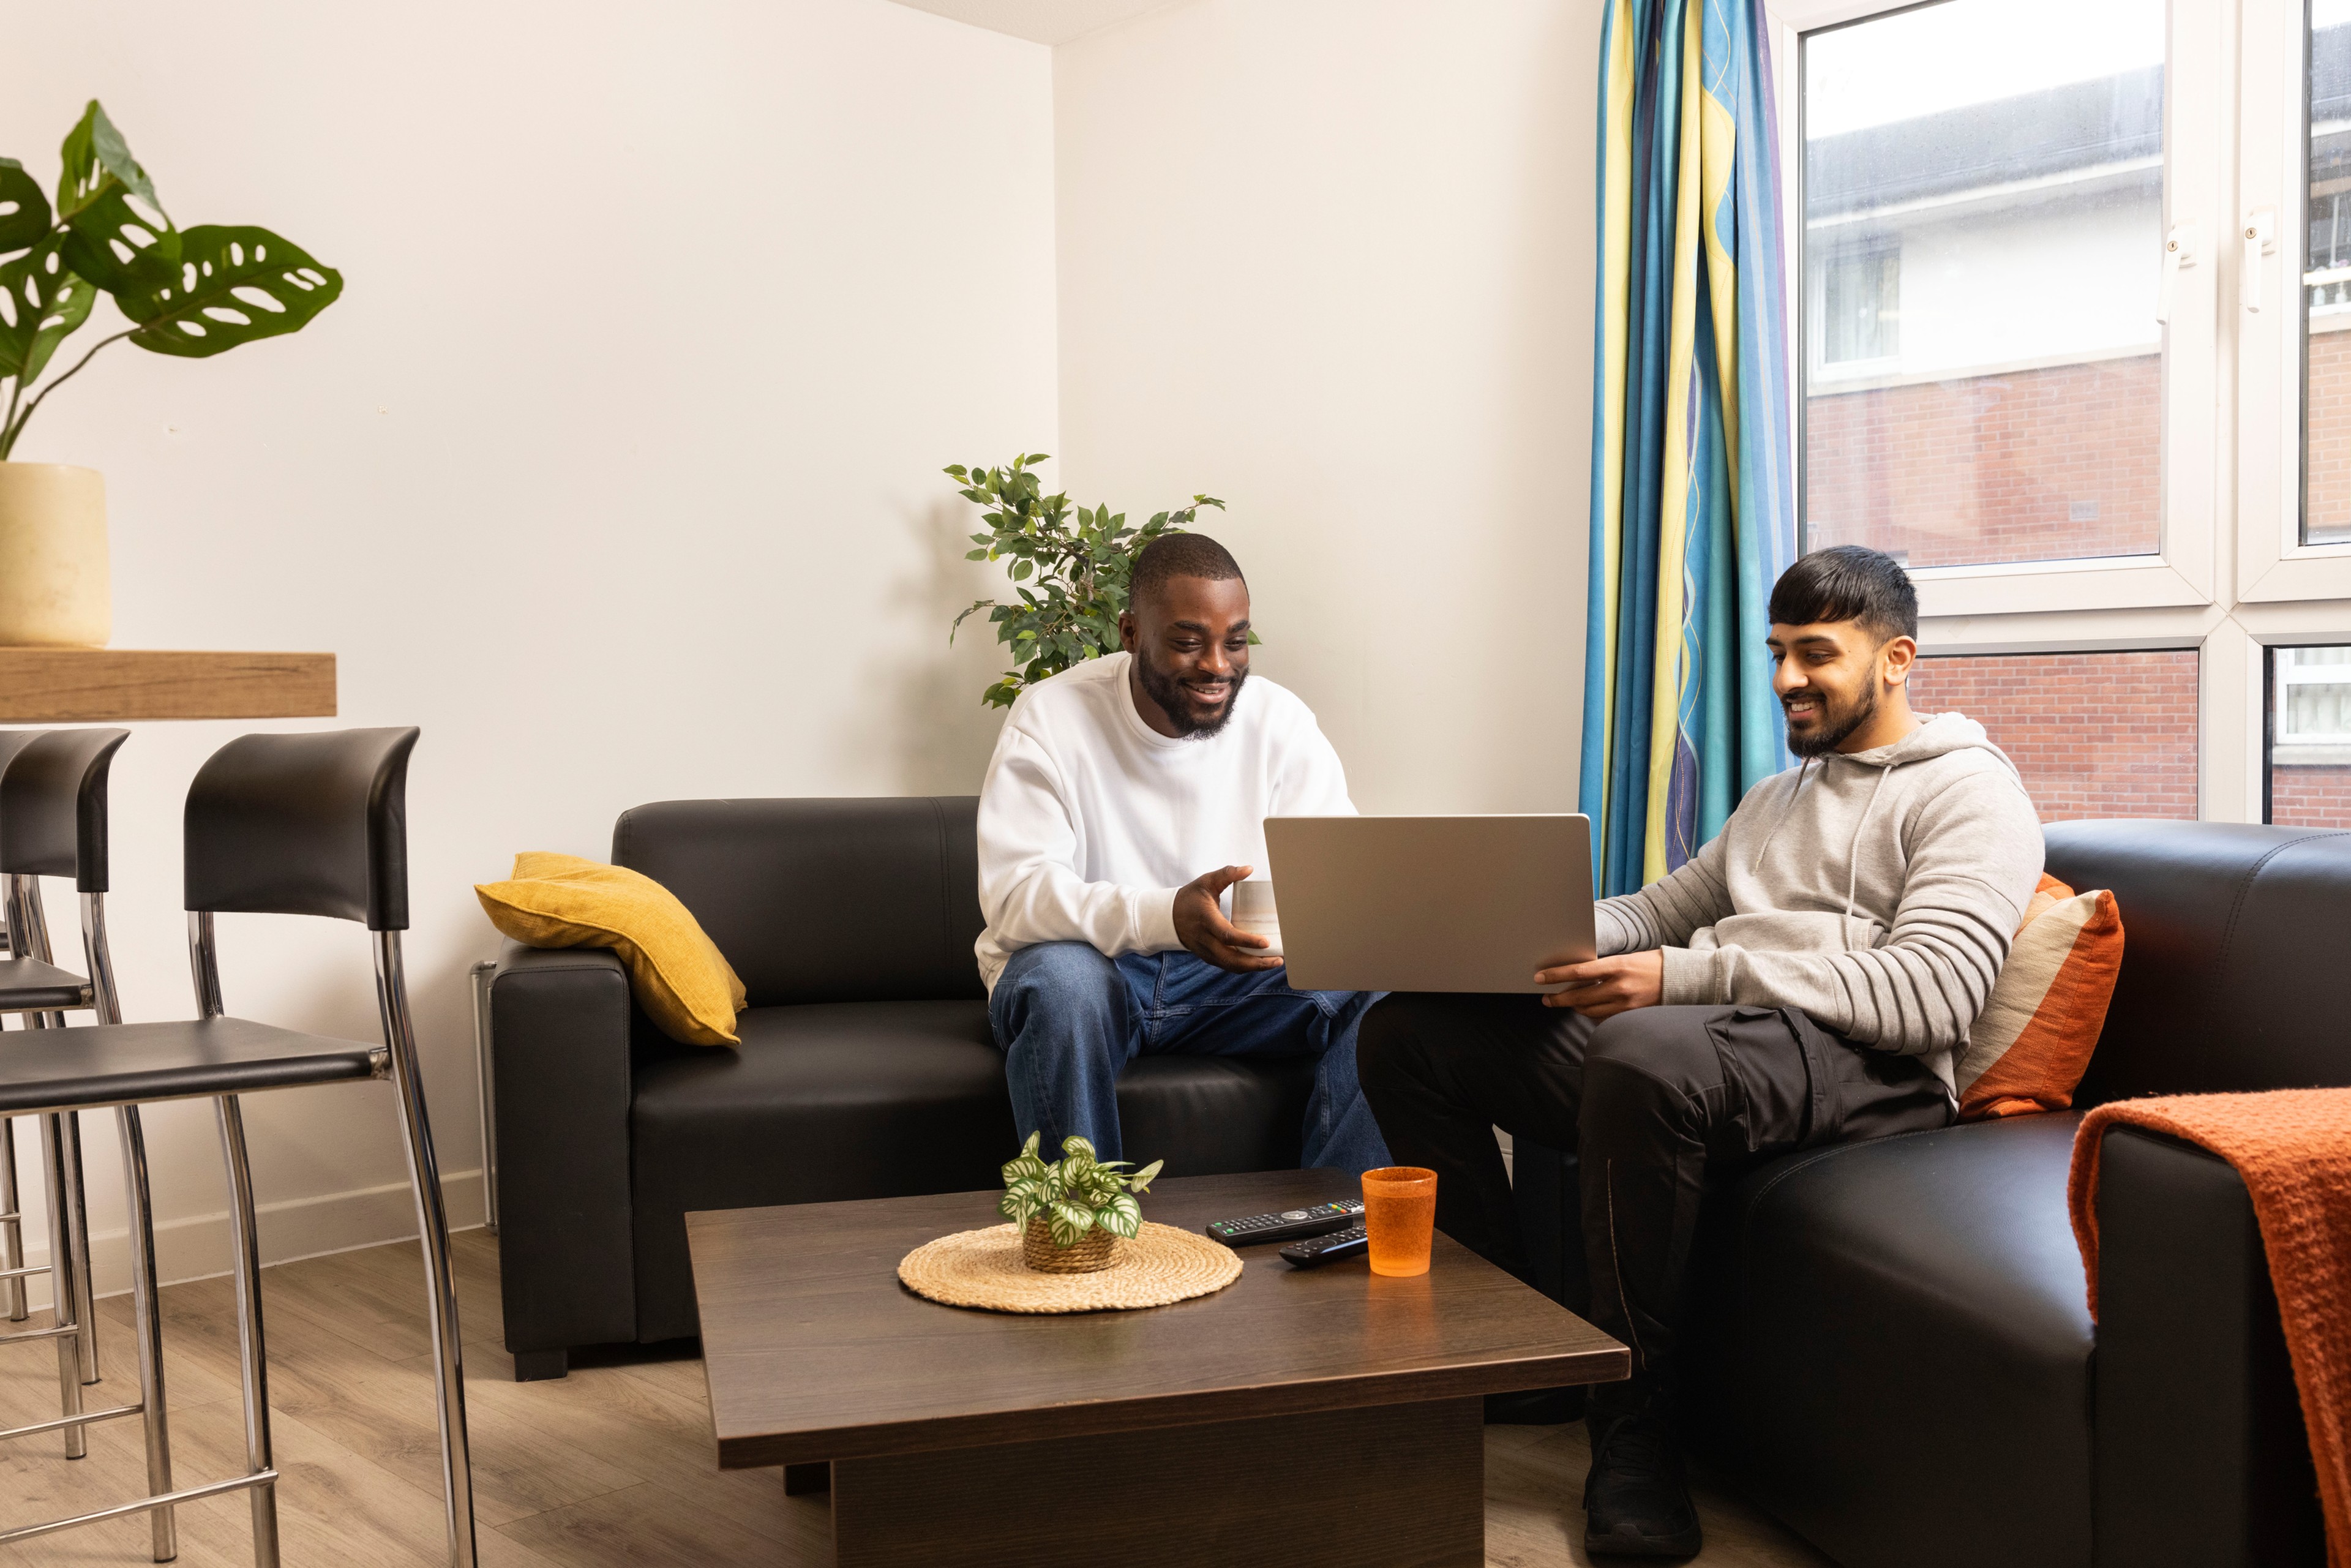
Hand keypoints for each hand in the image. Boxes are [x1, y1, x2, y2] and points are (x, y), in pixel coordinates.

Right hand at [1173, 864, 1282, 973]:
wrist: (1168, 917)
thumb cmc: (1190, 897)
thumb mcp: (1206, 881)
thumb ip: (1227, 873)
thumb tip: (1249, 869)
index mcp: (1206, 920)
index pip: (1227, 935)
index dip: (1247, 941)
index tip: (1266, 942)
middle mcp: (1206, 940)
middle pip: (1232, 959)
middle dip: (1256, 963)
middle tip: (1278, 959)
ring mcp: (1206, 951)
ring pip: (1231, 966)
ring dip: (1254, 967)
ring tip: (1274, 962)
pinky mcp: (1208, 957)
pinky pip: (1228, 966)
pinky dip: (1245, 967)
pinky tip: (1260, 963)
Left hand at [1536, 950, 1662, 1016]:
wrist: (1679, 979)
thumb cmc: (1650, 964)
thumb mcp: (1624, 959)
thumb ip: (1602, 968)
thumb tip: (1576, 975)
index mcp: (1617, 966)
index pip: (1579, 972)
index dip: (1556, 976)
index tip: (1540, 978)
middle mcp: (1620, 987)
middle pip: (1579, 997)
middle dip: (1559, 999)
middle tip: (1546, 999)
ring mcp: (1626, 1005)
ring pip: (1589, 1011)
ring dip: (1575, 1007)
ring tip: (1567, 1002)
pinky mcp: (1631, 1017)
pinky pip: (1603, 1019)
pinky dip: (1592, 1014)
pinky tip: (1589, 1008)